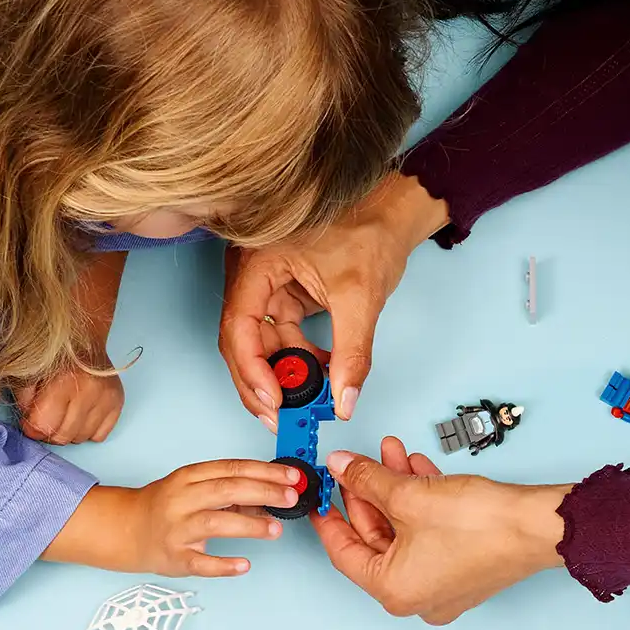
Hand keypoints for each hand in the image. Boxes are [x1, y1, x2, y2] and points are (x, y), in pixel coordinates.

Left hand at [16, 361, 123, 444]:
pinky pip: (99, 435)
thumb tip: (30, 427)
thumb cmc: (53, 359)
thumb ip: (24, 401)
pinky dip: (88, 430)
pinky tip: (82, 414)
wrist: (84, 340)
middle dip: (50, 432)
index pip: (44, 426)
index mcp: (64, 381)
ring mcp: (107, 398)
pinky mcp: (118, 403)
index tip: (30, 421)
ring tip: (64, 414)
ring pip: (82, 438)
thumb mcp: (27, 374)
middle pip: (63, 436)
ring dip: (70, 432)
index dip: (32, 428)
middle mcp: (90, 391)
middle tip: (47, 419)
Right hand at [44, 461, 304, 576]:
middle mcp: (182, 499)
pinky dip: (223, 565)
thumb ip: (230, 491)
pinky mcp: (173, 557)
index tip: (292, 476)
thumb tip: (272, 496)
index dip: (265, 472)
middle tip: (291, 497)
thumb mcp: (194, 488)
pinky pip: (200, 563)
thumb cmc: (165, 506)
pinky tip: (244, 565)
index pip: (232, 469)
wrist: (124, 529)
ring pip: (215, 522)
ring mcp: (176, 528)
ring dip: (249, 525)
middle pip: (227, 490)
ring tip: (275, 529)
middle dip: (263, 492)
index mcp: (189, 477)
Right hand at [219, 173, 448, 427]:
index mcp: (258, 262)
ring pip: (261, 342)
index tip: (274, 400)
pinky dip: (298, 359)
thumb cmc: (370, 231)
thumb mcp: (361, 298)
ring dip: (283, 374)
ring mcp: (267, 285)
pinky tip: (319, 375)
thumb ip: (351, 353)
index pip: (238, 326)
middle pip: (242, 340)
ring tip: (307, 401)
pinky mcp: (285, 294)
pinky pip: (282, 335)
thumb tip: (343, 399)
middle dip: (261, 381)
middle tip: (281, 416)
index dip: (251, 369)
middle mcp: (253, 273)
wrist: (391, 213)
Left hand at [310, 437, 568, 623]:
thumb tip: (343, 468)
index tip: (319, 496)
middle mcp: (416, 597)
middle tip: (356, 464)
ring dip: (395, 490)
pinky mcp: (463, 567)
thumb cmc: (481, 526)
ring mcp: (441, 585)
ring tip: (391, 454)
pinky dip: (420, 502)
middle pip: (375, 538)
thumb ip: (367, 480)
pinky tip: (418, 470)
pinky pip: (428, 533)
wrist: (536, 526)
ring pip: (404, 531)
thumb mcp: (408, 494)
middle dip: (368, 493)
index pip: (343, 552)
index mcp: (393, 591)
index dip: (328, 517)